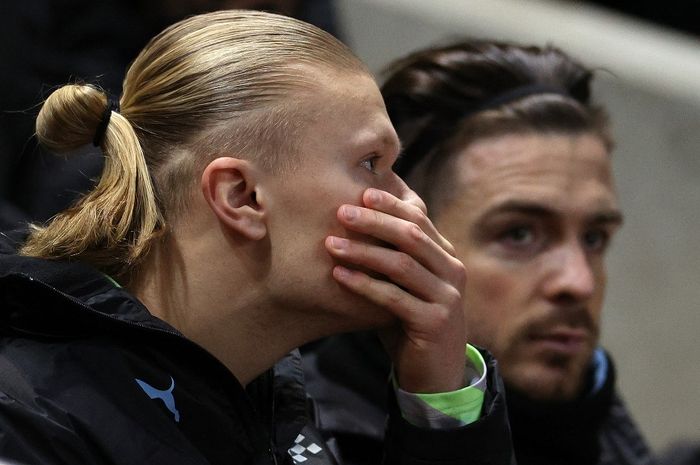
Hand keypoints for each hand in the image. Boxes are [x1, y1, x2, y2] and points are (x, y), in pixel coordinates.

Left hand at [325, 187, 466, 392]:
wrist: (435, 373)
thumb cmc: (411, 322)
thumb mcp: (404, 285)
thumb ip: (392, 258)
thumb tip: (353, 224)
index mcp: (446, 256)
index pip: (419, 219)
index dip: (391, 204)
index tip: (361, 192)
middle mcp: (452, 271)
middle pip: (411, 236)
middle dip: (374, 221)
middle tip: (341, 211)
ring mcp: (447, 297)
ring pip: (401, 264)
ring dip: (363, 251)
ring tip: (331, 244)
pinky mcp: (435, 322)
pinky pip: (393, 297)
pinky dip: (364, 284)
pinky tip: (340, 275)